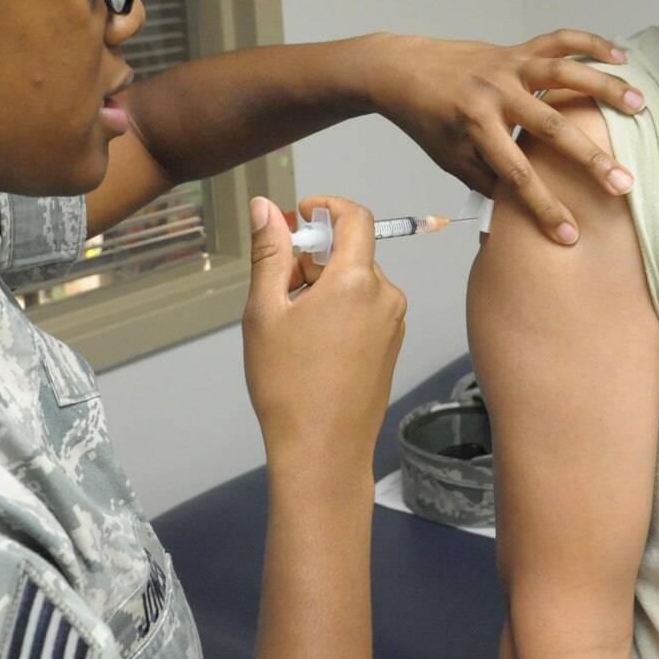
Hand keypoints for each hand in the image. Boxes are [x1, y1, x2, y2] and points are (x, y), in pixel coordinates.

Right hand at [241, 195, 406, 477]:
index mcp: (357, 281)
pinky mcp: (392, 344)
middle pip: (351, 252)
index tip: (300, 215)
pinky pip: (366, 307)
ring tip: (291, 325)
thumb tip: (266, 207)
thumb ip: (269, 253)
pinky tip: (312, 342)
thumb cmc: (289, 387)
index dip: (326, 207)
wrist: (323, 451)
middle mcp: (386, 296)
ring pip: (357, 281)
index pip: (355, 217)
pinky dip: (340, 308)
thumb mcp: (265, 312)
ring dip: (324, 285)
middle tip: (277, 288)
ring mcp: (394, 322)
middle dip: (312, 258)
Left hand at [365, 30, 643, 244]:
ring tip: (639, 105)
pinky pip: (558, 40)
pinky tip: (620, 57)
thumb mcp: (448, 156)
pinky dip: (590, 44)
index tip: (570, 235)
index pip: (515, 175)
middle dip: (590, 160)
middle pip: (551, 128)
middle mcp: (494, 93)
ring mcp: (508, 66)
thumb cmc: (426, 118)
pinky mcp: (515, 48)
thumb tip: (520, 209)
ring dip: (604, 88)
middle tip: (625, 183)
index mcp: (474, 126)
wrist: (402, 68)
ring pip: (564, 74)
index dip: (544, 208)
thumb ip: (485, 178)